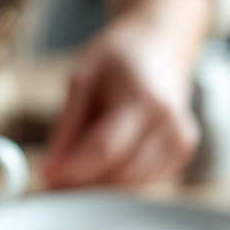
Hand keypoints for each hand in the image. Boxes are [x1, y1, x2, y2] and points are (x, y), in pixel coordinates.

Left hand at [43, 0, 210, 188]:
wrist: (161, 45)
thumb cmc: (119, 58)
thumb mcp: (82, 78)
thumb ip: (67, 126)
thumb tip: (51, 170)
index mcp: (143, 99)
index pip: (104, 149)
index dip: (72, 170)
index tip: (47, 178)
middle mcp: (169, 124)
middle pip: (117, 173)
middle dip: (81, 181)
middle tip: (56, 175)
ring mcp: (179, 142)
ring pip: (128, 184)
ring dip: (98, 182)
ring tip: (83, 157)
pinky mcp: (181, 155)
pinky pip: (141, 183)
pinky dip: (118, 178)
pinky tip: (109, 157)